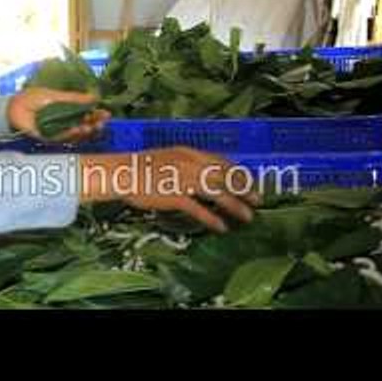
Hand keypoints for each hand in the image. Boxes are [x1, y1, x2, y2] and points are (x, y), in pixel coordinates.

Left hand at [7, 87, 110, 143]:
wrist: (13, 108)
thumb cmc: (33, 98)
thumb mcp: (56, 95)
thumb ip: (75, 98)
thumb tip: (95, 96)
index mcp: (70, 110)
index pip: (88, 115)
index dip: (98, 116)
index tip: (106, 114)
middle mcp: (67, 123)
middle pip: (86, 127)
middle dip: (95, 126)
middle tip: (101, 123)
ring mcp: (59, 132)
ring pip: (78, 136)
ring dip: (85, 132)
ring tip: (90, 127)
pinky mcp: (51, 140)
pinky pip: (64, 139)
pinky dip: (71, 135)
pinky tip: (77, 130)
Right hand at [79, 146, 261, 232]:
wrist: (123, 172)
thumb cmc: (142, 166)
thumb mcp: (169, 157)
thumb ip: (188, 164)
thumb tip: (204, 174)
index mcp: (189, 152)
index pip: (221, 161)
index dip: (238, 172)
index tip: (249, 181)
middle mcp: (190, 164)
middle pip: (225, 177)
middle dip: (244, 188)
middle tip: (258, 199)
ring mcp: (183, 180)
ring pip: (217, 193)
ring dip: (235, 205)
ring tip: (248, 216)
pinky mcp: (174, 196)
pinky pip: (198, 209)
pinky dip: (212, 219)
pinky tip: (222, 227)